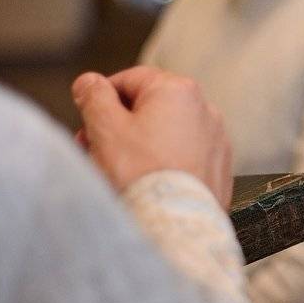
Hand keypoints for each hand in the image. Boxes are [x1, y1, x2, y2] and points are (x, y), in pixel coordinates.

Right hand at [72, 67, 232, 207]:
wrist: (175, 223)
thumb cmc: (142, 175)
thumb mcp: (106, 128)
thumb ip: (94, 97)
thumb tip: (90, 82)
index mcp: (178, 90)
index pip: (131, 79)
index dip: (102, 95)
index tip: (86, 112)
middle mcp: (204, 110)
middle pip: (149, 107)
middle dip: (116, 124)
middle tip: (91, 145)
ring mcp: (215, 140)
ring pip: (165, 133)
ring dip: (136, 144)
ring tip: (112, 168)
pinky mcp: (218, 168)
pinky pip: (182, 156)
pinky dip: (161, 162)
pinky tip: (142, 181)